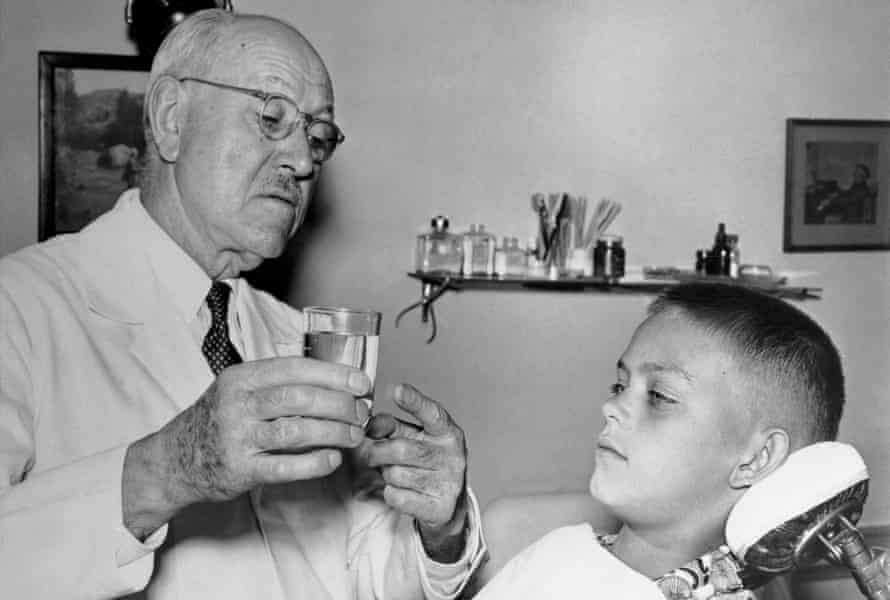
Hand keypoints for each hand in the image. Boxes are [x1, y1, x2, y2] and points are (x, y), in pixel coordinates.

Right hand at [123, 356, 369, 537]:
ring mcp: (237, 438)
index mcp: (242, 378)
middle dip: (339, 404)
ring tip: (354, 436)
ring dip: (333, 432)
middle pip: (299, 398)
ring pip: (295, 430)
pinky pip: (283, 466)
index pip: (295, 368)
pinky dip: (313, 463)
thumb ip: (278, 383)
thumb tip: (336, 382)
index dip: (333, 374)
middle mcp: (238, 404)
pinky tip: (332, 459)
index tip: (362, 383)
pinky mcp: (239, 470)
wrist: (174, 459)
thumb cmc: (218, 420)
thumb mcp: (239, 389)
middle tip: (362, 413)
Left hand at [355, 384, 468, 559]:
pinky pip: (397, 496)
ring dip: (386, 475)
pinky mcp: (440, 507)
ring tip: (395, 474)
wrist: (447, 504)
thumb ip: (393, 427)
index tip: (397, 390)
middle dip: (378, 453)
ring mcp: (448, 482)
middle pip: (401, 448)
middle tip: (372, 456)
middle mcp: (452, 455)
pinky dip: (390, 493)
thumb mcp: (416, 438)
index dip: (414, 401)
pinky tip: (400, 490)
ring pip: (396, 474)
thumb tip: (369, 425)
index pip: (431, 413)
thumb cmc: (427, 463)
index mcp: (447, 432)